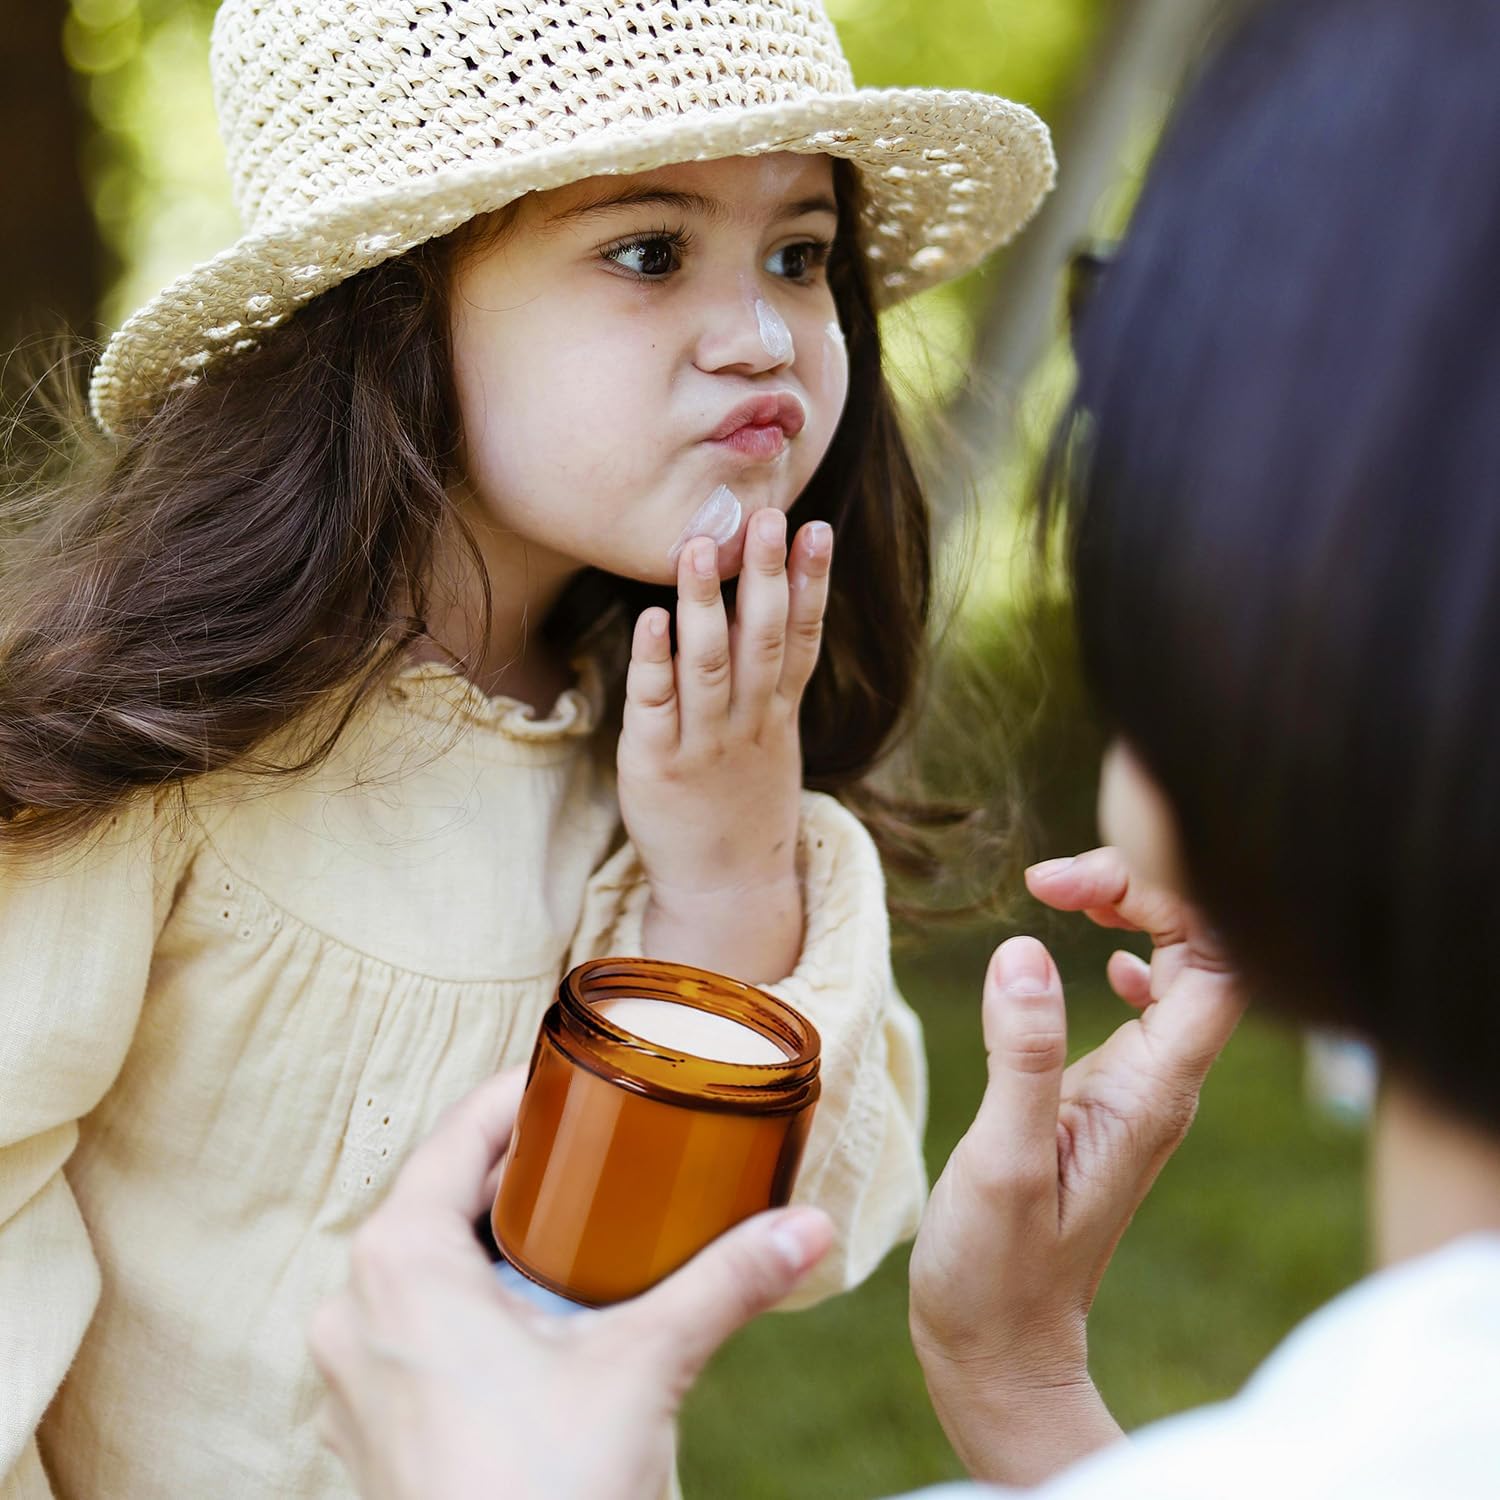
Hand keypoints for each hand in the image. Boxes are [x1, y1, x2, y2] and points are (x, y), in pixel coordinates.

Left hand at [311, 1069, 833, 1499]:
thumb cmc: (544, 1492)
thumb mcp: (644, 1365)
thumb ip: (726, 1282)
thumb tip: (811, 1227)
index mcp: (399, 1259)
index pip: (461, 1130)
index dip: (525, 1094)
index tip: (583, 1079)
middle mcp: (356, 1304)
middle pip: (445, 1192)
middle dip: (524, 1167)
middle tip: (601, 1146)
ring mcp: (357, 1370)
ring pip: (429, 1260)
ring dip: (499, 1234)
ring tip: (578, 1221)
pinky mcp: (374, 1421)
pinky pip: (419, 1321)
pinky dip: (476, 1296)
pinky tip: (538, 1311)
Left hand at [618, 509, 832, 981]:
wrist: (724, 890)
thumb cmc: (742, 802)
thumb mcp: (773, 738)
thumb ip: (768, 676)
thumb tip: (769, 604)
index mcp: (778, 713)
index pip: (801, 637)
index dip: (811, 583)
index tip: (816, 527)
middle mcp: (747, 723)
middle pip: (761, 641)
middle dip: (764, 576)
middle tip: (766, 515)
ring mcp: (703, 745)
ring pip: (708, 666)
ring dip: (703, 605)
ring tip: (699, 547)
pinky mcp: (655, 766)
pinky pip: (655, 708)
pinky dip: (653, 664)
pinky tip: (650, 620)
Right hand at [908, 847, 1244, 1487]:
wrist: (1003, 1347)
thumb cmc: (997, 1270)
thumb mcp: (1001, 1161)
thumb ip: (1022, 1055)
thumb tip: (1027, 949)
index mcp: (1153, 1093)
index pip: (1215, 960)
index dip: (1161, 896)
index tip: (1061, 886)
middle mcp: (1164, 1086)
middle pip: (1206, 952)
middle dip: (1145, 890)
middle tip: (1052, 878)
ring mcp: (1143, 1092)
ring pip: (1181, 973)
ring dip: (1137, 915)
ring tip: (1063, 891)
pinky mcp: (1111, 1100)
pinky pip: (1153, 1006)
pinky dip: (1130, 955)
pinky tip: (1100, 951)